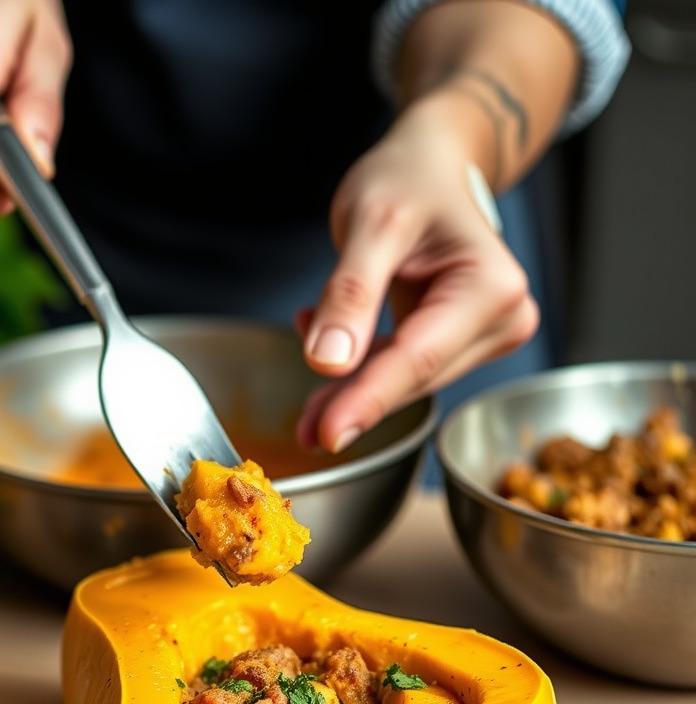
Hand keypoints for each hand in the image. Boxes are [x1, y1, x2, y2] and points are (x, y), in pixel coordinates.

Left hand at [296, 102, 538, 453]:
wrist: (429, 166)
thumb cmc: (408, 180)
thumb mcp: (370, 224)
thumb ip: (351, 293)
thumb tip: (329, 363)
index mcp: (492, 287)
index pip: (418, 359)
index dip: (368, 400)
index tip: (327, 435)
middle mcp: (503, 318)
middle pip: (415, 377)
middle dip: (356, 402)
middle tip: (304, 430)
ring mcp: (484, 333)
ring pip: (406, 380)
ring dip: (354, 390)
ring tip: (308, 401)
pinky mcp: (459, 342)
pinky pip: (403, 367)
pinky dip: (361, 368)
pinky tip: (328, 343)